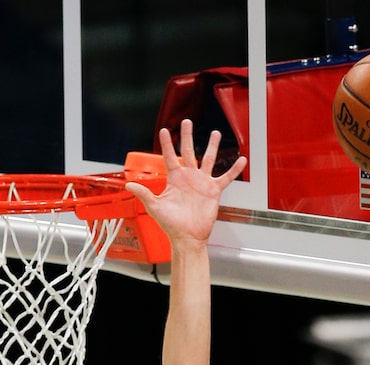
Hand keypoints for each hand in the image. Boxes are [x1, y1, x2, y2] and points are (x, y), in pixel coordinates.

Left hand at [126, 120, 245, 248]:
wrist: (187, 237)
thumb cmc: (171, 225)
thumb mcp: (155, 207)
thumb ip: (144, 193)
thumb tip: (128, 184)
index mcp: (175, 178)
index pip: (170, 156)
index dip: (167, 143)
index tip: (164, 130)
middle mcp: (189, 177)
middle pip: (189, 151)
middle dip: (188, 136)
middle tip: (187, 121)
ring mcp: (202, 182)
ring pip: (209, 159)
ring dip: (212, 146)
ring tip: (216, 133)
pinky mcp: (214, 191)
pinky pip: (226, 178)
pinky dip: (234, 170)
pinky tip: (241, 160)